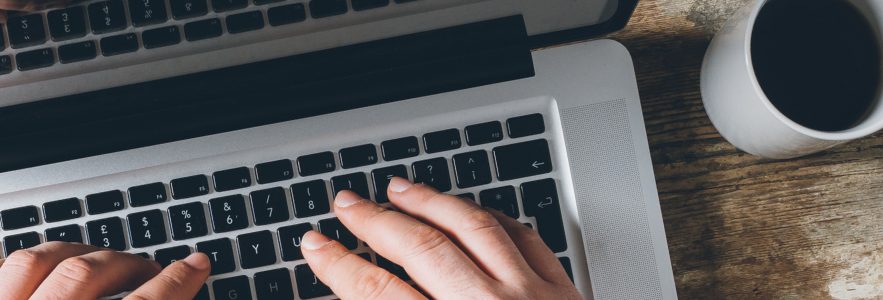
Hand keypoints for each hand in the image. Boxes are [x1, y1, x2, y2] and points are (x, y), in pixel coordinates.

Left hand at [0, 242, 210, 299]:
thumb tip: (163, 297)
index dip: (175, 284)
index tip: (196, 266)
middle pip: (84, 277)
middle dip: (126, 264)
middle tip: (150, 269)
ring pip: (32, 264)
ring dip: (72, 255)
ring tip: (96, 261)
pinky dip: (7, 267)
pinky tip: (28, 267)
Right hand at [300, 177, 581, 299]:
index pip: (376, 292)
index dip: (337, 266)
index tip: (314, 246)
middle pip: (419, 247)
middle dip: (374, 220)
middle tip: (344, 204)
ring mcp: (533, 299)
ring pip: (473, 227)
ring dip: (430, 202)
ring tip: (398, 188)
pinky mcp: (567, 297)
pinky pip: (524, 238)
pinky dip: (491, 217)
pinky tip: (471, 210)